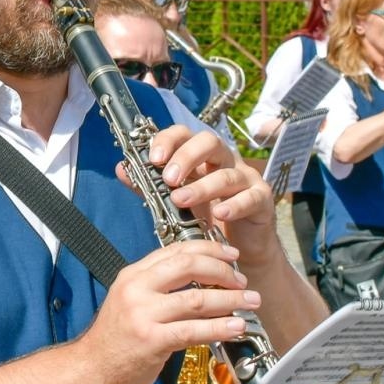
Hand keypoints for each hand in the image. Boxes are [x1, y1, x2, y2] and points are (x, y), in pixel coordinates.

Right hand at [83, 240, 255, 383]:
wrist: (91, 369)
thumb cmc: (115, 338)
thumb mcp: (131, 300)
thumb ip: (158, 287)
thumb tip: (199, 279)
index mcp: (133, 275)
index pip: (176, 250)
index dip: (208, 249)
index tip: (230, 255)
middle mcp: (137, 289)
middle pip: (188, 265)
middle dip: (222, 270)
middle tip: (242, 280)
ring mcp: (143, 314)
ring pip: (196, 298)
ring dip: (230, 299)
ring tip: (250, 302)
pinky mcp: (152, 340)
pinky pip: (193, 330)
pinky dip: (220, 327)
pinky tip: (236, 327)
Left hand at [122, 125, 270, 229]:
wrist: (239, 248)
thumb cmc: (207, 217)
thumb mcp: (175, 202)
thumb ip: (149, 185)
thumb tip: (121, 168)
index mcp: (200, 157)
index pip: (184, 134)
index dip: (168, 141)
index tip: (153, 158)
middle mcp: (223, 161)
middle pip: (209, 142)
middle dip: (187, 156)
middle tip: (168, 178)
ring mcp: (245, 178)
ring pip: (226, 173)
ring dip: (202, 186)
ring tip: (181, 200)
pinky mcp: (262, 198)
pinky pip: (250, 196)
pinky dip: (234, 204)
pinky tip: (220, 214)